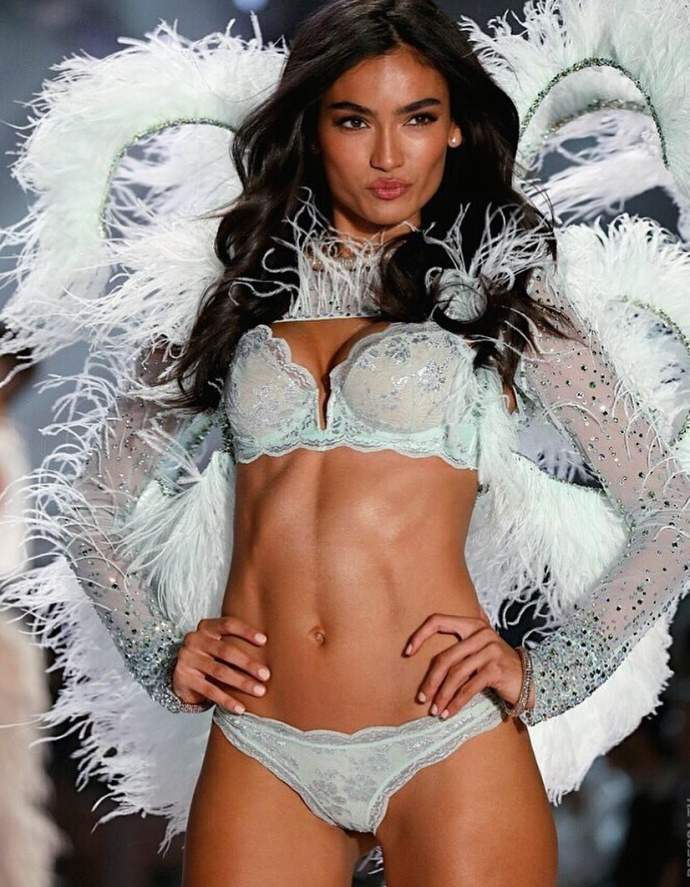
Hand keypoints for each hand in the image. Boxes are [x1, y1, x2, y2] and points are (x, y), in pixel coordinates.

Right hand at [171, 616, 270, 712]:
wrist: (180, 673)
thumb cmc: (208, 656)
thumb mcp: (217, 643)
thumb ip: (235, 641)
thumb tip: (270, 651)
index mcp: (206, 627)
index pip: (228, 624)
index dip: (246, 631)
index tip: (264, 641)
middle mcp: (195, 640)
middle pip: (226, 651)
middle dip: (248, 664)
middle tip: (266, 675)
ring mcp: (187, 659)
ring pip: (219, 672)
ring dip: (242, 683)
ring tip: (259, 691)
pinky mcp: (183, 678)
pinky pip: (209, 691)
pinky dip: (227, 700)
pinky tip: (240, 707)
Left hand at [404, 609, 530, 718]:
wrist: (531, 678)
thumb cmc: (499, 663)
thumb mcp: (482, 645)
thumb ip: (463, 636)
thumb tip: (431, 629)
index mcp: (473, 624)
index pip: (438, 620)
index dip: (420, 635)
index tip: (407, 652)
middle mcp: (481, 633)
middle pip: (445, 657)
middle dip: (430, 680)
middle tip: (421, 698)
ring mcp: (490, 651)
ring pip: (455, 675)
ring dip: (442, 695)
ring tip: (435, 710)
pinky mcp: (495, 669)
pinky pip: (469, 688)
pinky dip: (456, 703)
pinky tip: (449, 713)